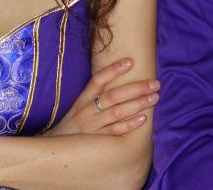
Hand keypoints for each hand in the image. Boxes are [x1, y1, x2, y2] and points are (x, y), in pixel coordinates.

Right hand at [44, 58, 159, 136]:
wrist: (57, 151)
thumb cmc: (73, 126)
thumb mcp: (79, 108)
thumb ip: (95, 96)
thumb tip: (118, 81)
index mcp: (82, 100)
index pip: (98, 81)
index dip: (113, 70)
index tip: (130, 61)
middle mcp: (87, 112)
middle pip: (113, 96)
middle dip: (135, 88)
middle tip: (155, 83)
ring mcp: (92, 127)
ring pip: (117, 112)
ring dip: (137, 104)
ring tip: (154, 97)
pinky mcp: (97, 142)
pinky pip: (116, 132)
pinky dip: (130, 125)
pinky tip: (143, 118)